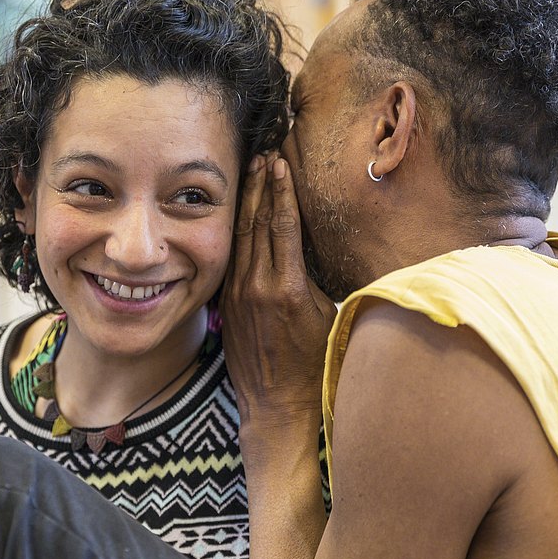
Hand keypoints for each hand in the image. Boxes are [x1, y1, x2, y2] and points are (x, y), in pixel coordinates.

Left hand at [221, 154, 336, 433]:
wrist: (278, 405)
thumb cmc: (314, 365)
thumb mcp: (328, 317)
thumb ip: (314, 279)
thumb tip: (311, 247)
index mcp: (287, 288)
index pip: (284, 225)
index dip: (282, 190)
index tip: (282, 162)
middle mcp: (259, 286)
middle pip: (259, 222)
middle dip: (263, 185)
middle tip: (265, 153)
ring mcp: (240, 295)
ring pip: (242, 236)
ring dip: (248, 201)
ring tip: (252, 171)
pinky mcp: (230, 304)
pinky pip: (234, 258)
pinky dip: (238, 230)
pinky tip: (241, 213)